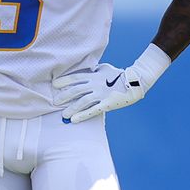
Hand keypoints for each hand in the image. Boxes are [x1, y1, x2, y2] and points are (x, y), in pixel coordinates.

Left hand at [54, 44, 171, 124]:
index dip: (64, 81)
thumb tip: (85, 70)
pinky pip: (93, 110)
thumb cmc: (119, 75)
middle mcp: (95, 85)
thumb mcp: (104, 69)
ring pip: (82, 101)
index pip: (75, 77)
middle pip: (76, 90)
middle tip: (54, 102)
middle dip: (64, 96)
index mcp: (94, 76)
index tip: (54, 85)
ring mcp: (101, 94)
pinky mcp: (107, 103)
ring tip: (63, 114)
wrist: (135, 82)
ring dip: (71, 108)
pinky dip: (82, 115)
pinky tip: (74, 120)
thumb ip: (93, 71)